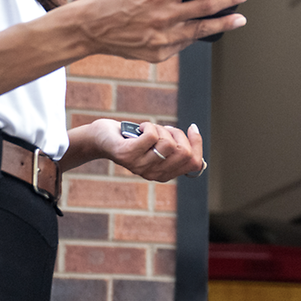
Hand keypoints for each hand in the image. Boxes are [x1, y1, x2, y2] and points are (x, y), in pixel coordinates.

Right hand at [70, 0, 250, 62]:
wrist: (90, 28)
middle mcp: (164, 16)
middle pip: (206, 6)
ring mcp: (163, 37)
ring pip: (202, 29)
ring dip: (224, 23)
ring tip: (239, 18)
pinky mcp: (160, 53)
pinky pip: (185, 41)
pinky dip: (198, 34)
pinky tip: (209, 27)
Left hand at [72, 119, 203, 180]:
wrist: (101, 138)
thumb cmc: (132, 139)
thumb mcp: (157, 146)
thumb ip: (174, 150)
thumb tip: (198, 147)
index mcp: (164, 174)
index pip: (194, 163)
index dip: (197, 143)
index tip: (192, 128)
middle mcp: (153, 174)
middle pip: (184, 152)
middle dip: (178, 134)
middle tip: (164, 129)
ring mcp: (139, 166)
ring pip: (168, 143)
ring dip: (161, 129)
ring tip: (149, 129)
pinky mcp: (126, 155)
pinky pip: (151, 136)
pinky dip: (148, 125)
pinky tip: (140, 128)